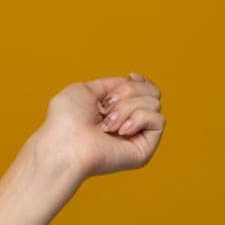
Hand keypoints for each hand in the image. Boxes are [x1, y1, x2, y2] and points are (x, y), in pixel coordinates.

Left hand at [31, 72, 165, 180]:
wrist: (65, 144)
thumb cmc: (66, 120)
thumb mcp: (84, 90)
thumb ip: (109, 84)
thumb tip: (131, 80)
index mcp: (115, 110)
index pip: (144, 90)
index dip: (141, 81)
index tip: (132, 76)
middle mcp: (128, 122)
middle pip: (152, 92)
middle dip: (128, 92)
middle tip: (106, 108)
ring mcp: (137, 135)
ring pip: (154, 103)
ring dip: (126, 108)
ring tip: (107, 125)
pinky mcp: (145, 148)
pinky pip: (158, 120)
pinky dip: (138, 119)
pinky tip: (120, 131)